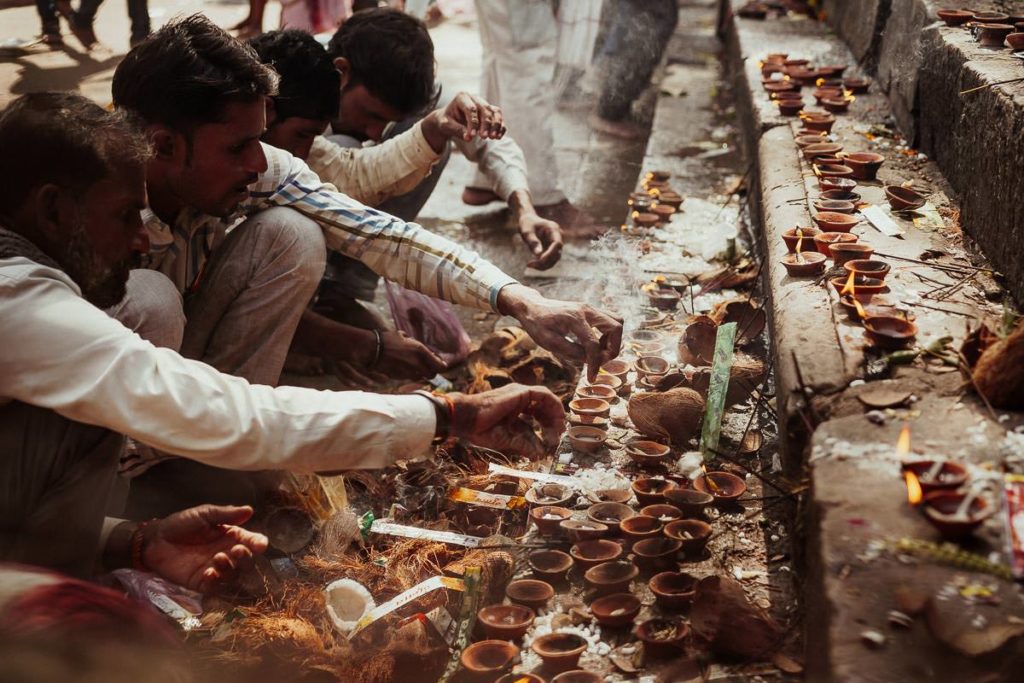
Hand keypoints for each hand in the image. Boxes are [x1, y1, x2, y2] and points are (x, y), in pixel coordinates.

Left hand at [141, 505, 267, 594]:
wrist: (154, 541)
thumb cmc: (180, 524)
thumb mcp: (204, 514)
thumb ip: (226, 514)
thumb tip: (249, 510)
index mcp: (231, 537)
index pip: (252, 542)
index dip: (258, 544)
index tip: (259, 545)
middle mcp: (227, 554)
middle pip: (247, 563)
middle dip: (246, 559)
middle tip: (236, 551)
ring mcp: (216, 570)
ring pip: (234, 576)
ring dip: (230, 569)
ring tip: (217, 558)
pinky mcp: (202, 583)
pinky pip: (216, 588)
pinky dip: (216, 582)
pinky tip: (208, 573)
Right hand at [378, 330, 446, 378]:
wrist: (371, 349)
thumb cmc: (387, 339)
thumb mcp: (405, 337)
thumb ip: (416, 345)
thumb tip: (422, 349)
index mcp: (420, 351)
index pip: (440, 366)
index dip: (441, 365)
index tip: (439, 362)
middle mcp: (416, 364)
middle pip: (432, 375)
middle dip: (431, 371)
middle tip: (428, 365)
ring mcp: (408, 372)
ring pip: (421, 378)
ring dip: (420, 373)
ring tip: (414, 365)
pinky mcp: (399, 378)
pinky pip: (409, 378)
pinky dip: (409, 374)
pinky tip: (403, 367)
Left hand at [421, 92, 505, 149]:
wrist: (449, 119)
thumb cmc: (446, 121)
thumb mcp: (446, 125)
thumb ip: (456, 130)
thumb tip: (469, 138)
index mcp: (462, 97)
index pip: (471, 109)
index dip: (473, 122)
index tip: (472, 135)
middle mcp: (475, 98)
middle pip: (485, 109)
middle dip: (486, 124)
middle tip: (484, 137)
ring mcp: (483, 104)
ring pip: (494, 112)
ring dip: (496, 125)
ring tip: (494, 138)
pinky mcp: (490, 112)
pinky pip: (498, 117)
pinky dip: (500, 127)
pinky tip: (499, 137)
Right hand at [449, 383, 564, 458]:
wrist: (466, 419)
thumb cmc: (480, 430)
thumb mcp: (507, 439)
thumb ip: (524, 444)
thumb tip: (540, 455)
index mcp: (513, 408)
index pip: (536, 414)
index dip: (547, 426)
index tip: (552, 440)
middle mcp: (518, 398)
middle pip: (544, 407)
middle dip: (554, 421)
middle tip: (559, 435)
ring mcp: (519, 393)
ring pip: (546, 400)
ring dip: (555, 414)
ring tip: (559, 430)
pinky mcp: (521, 393)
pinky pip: (544, 396)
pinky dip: (554, 406)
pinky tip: (557, 420)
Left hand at [497, 284, 622, 380]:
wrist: (533, 307)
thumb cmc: (537, 325)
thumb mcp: (548, 342)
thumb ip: (570, 351)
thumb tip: (590, 360)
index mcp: (574, 318)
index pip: (593, 344)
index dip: (595, 364)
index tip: (592, 378)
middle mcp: (586, 310)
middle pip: (616, 327)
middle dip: (613, 348)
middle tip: (601, 361)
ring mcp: (590, 309)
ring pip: (617, 322)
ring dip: (613, 340)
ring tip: (598, 352)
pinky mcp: (591, 311)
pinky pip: (610, 321)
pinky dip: (609, 335)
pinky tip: (595, 344)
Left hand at [518, 212, 562, 269]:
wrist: (528, 220)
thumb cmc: (527, 223)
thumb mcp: (527, 231)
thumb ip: (533, 241)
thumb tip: (539, 255)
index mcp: (554, 229)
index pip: (557, 243)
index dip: (551, 253)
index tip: (540, 259)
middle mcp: (557, 237)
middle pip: (557, 253)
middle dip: (545, 261)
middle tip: (530, 264)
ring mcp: (555, 244)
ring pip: (554, 259)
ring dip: (543, 265)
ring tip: (529, 265)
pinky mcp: (550, 249)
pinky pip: (549, 260)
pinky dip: (541, 264)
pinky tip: (531, 264)